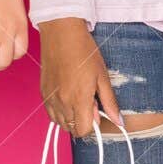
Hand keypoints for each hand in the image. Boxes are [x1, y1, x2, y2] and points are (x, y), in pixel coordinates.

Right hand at [39, 18, 120, 136]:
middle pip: (72, 129)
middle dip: (83, 120)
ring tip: (77, 96)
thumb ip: (109, 102)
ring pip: (61, 123)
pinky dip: (60, 111)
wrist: (62, 33)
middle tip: (88, 99)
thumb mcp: (102, 76)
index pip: (84, 131)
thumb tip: (119, 121)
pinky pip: (51, 114)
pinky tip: (67, 95)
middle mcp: (61, 102)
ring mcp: (50, 99)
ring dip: (71, 117)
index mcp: (78, 99)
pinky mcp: (43, 93)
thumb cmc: (84, 51)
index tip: (97, 108)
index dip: (94, 123)